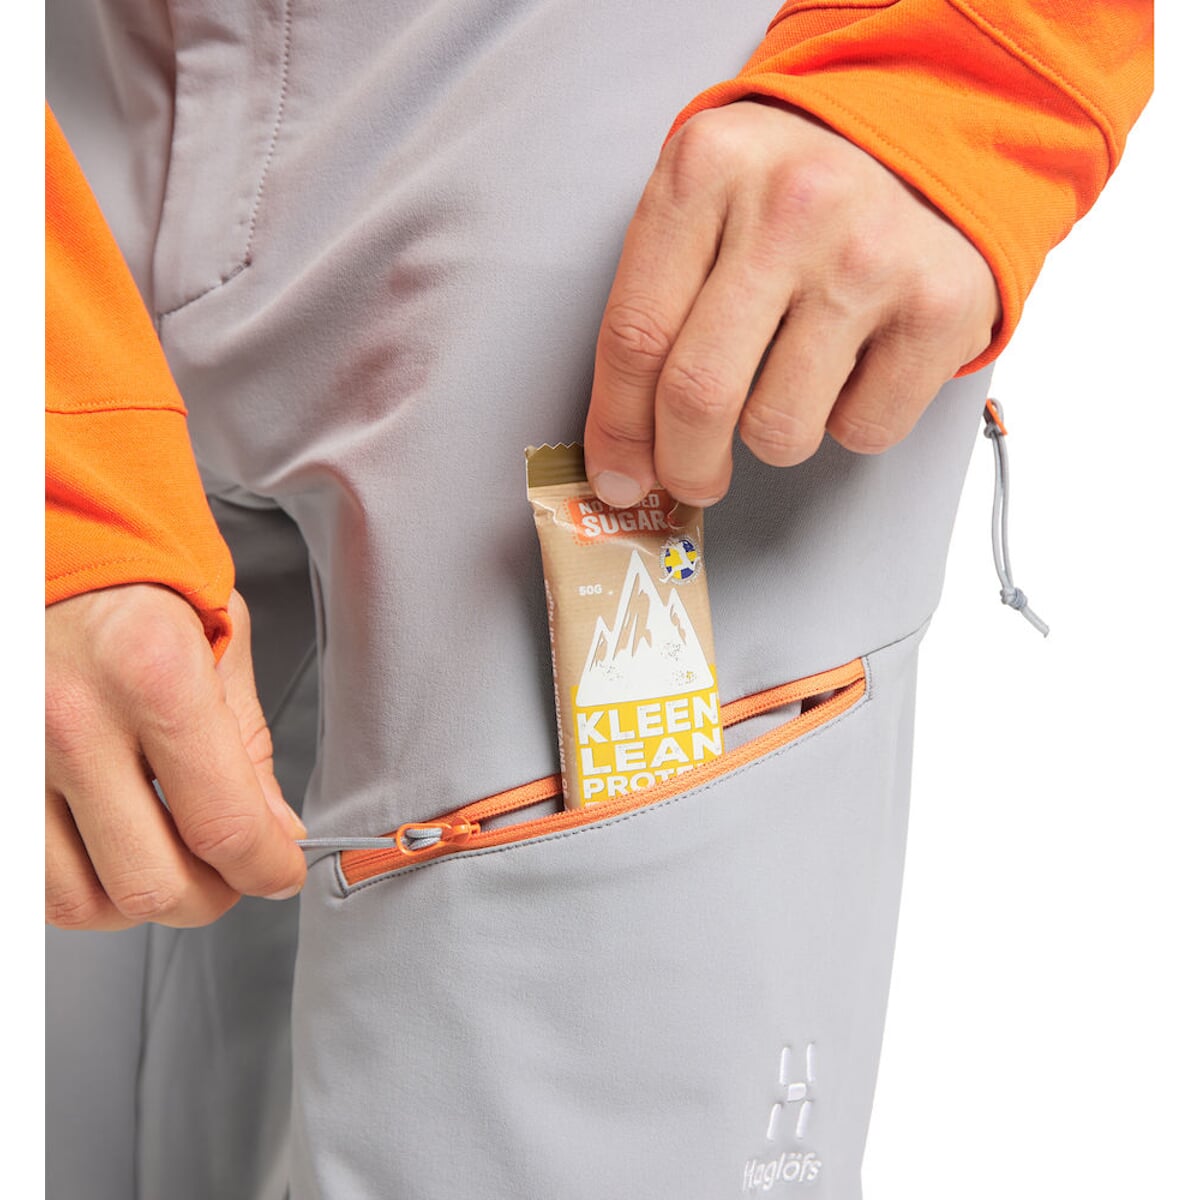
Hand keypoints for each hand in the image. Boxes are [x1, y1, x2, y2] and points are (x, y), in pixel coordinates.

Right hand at [45, 584, 306, 929]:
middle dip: (214, 895)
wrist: (49, 540)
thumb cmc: (135, 579)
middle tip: (235, 871)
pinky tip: (114, 845)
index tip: (281, 869)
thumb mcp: (218, 637)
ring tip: (174, 858)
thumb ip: (247, 744)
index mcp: (152, 674)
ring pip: (81, 901)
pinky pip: (33, 878)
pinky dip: (84, 882)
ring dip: (142, 900)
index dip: (268, 868)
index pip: (223, 824)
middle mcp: (70, 720)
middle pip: (151, 883)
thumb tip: (275, 831)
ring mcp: (13, 753)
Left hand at [585, 100, 999, 506]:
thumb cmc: (795, 189)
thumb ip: (657, 300)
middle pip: (699, 393)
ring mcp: (871, 255)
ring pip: (779, 429)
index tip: (617, 474)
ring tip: (789, 385)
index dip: (616, 428)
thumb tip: (628, 447)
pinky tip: (856, 367)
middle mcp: (791, 205)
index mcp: (708, 168)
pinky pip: (864, 430)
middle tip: (689, 477)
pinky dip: (850, 423)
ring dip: (773, 438)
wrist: (932, 134)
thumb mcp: (707, 198)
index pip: (634, 334)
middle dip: (683, 465)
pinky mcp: (941, 307)